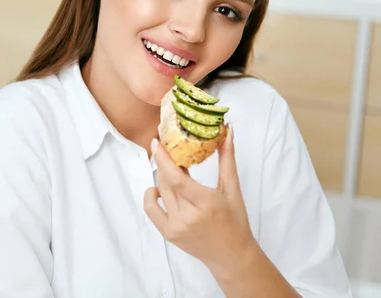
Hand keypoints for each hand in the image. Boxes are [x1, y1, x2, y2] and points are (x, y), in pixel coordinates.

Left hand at [144, 126, 256, 278]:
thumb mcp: (232, 189)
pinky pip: (151, 210)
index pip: (177, 178)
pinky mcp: (168, 234)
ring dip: (161, 176)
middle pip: (166, 181)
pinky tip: (158, 189)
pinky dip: (151, 196)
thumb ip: (227, 158)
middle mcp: (188, 216)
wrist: (232, 256)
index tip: (157, 141)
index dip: (164, 159)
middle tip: (166, 147)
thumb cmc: (235, 220)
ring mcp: (175, 227)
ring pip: (160, 192)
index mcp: (205, 203)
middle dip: (164, 162)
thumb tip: (228, 130)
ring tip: (168, 167)